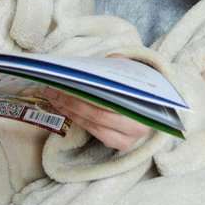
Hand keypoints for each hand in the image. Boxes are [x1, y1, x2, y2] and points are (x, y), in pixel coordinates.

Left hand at [37, 55, 152, 151]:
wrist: (152, 109)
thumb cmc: (138, 88)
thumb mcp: (133, 73)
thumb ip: (122, 65)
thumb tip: (107, 59)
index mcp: (144, 106)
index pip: (110, 98)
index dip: (87, 90)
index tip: (67, 80)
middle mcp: (138, 126)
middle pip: (98, 114)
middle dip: (72, 102)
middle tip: (52, 90)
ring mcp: (128, 139)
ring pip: (93, 125)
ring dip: (70, 112)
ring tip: (54, 98)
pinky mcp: (118, 145)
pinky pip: (93, 132)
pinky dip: (76, 119)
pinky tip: (64, 109)